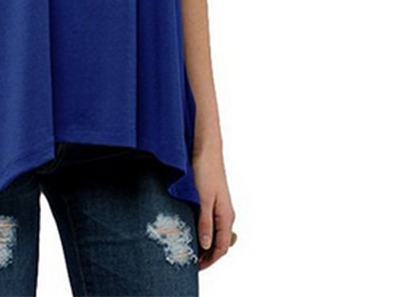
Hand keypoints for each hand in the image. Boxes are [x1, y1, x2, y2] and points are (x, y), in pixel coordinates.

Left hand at [191, 147, 235, 270]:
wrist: (205, 149)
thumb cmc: (206, 170)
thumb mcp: (204, 198)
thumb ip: (206, 222)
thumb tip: (206, 245)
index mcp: (226, 215)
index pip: (222, 247)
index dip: (211, 260)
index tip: (197, 267)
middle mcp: (225, 213)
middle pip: (220, 242)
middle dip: (207, 255)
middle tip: (191, 261)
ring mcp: (219, 207)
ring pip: (215, 233)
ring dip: (205, 243)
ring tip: (190, 249)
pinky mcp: (212, 200)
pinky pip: (210, 222)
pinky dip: (203, 231)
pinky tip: (192, 230)